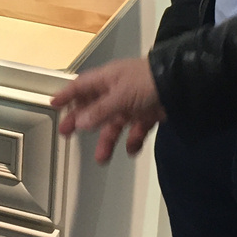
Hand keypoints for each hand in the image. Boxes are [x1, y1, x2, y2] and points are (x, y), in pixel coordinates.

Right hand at [50, 58, 165, 163]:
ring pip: (114, 124)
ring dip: (107, 140)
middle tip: (67, 133)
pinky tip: (131, 148)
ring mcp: (133, 103)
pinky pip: (135, 131)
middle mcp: (118, 90)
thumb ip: (100, 110)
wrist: (182, 85)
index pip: (81, 86)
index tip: (54, 104)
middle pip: (94, 107)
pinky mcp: (148, 114)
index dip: (67, 95)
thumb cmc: (149, 80)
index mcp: (108, 79)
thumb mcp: (120, 95)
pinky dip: (132, 141)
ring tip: (102, 157)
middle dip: (81, 121)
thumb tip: (81, 122)